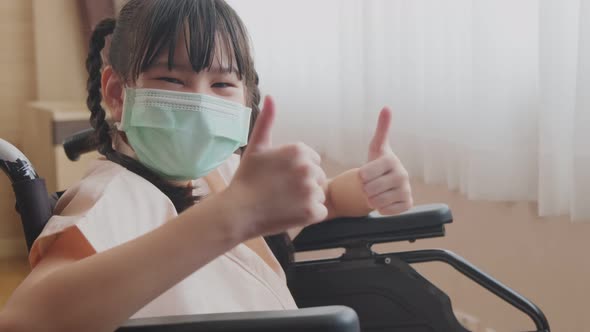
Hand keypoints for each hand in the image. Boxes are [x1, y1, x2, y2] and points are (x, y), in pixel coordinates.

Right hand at [227, 96, 327, 237]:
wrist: (238, 212)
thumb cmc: (246, 179)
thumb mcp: (256, 146)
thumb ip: (267, 121)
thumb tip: (270, 96)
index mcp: (298, 150)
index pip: (312, 160)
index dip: (296, 171)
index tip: (279, 178)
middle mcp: (308, 168)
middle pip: (317, 177)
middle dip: (303, 185)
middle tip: (280, 192)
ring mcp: (311, 190)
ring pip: (319, 194)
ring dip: (306, 200)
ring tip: (284, 202)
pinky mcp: (312, 211)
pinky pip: (320, 211)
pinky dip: (308, 215)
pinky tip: (290, 213)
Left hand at [359, 107, 412, 214]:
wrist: (386, 184)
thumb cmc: (377, 164)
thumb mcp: (376, 147)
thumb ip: (381, 129)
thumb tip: (387, 107)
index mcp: (391, 160)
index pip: (363, 174)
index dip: (360, 177)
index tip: (365, 174)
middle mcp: (402, 175)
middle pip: (369, 189)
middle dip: (365, 189)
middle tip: (370, 185)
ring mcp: (406, 190)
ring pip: (376, 202)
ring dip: (371, 200)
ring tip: (376, 192)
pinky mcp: (408, 204)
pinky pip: (386, 211)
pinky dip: (381, 208)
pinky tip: (385, 200)